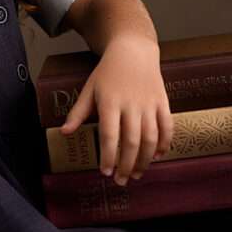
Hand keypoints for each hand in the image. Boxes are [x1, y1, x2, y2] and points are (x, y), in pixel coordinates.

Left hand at [59, 35, 172, 184]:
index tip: (105, 172)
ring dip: (145, 160)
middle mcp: (131, 104)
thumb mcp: (89, 89)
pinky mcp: (163, 102)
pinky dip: (165, 144)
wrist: (133, 50)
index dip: (108, 156)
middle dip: (126, 165)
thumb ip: (78, 112)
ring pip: (151, 138)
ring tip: (136, 174)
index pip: (109, 135)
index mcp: (110, 102)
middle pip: (131, 141)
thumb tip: (64, 133)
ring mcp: (149, 103)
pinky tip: (158, 157)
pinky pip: (167, 127)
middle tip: (120, 180)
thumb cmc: (107, 72)